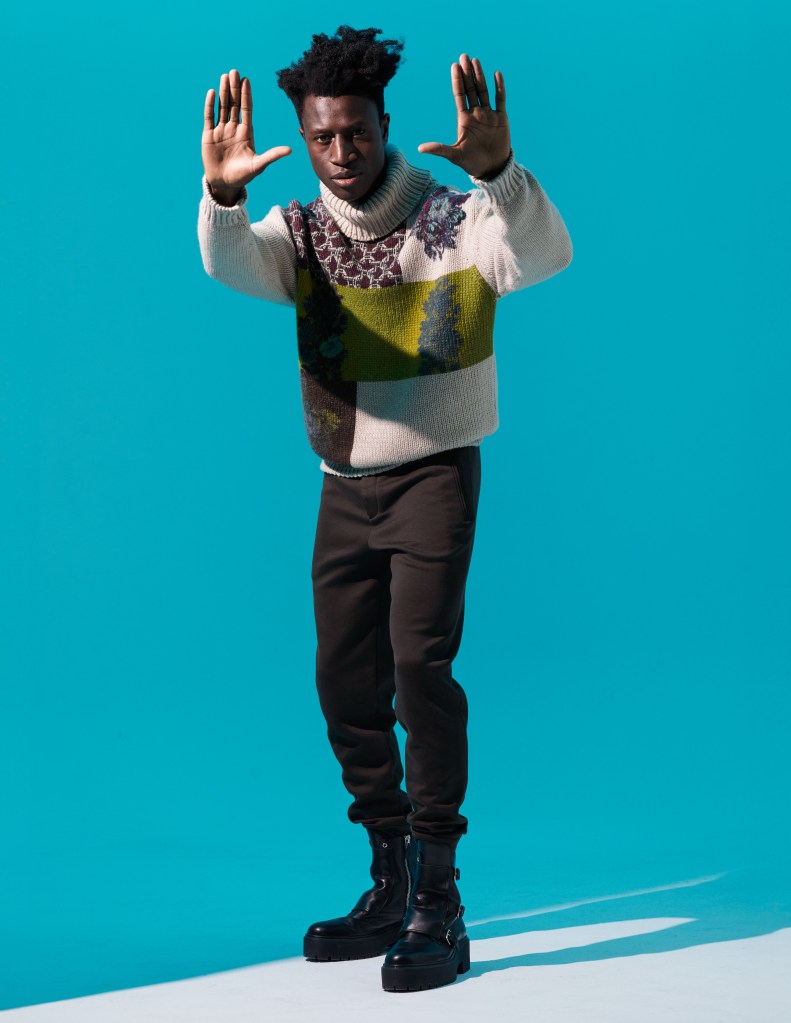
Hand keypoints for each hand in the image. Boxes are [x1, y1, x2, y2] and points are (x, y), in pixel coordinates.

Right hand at [202, 69, 291, 202]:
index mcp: (246, 133)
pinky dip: (210, 105)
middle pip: (234, 104)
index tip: (247, 80)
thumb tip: (290, 150)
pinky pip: (209, 117)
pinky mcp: (209, 136)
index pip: (247, 110)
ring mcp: (221, 131)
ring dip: (224, 92)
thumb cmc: (243, 176)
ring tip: (225, 76)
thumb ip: (272, 155)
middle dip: (234, 89)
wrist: (224, 185)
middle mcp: (234, 128)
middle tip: (235, 72)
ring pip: (222, 107)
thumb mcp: (259, 165)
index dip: (247, 95)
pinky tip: (212, 92)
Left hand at [418, 55, 510, 179]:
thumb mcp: (454, 155)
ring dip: (479, 76)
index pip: (459, 95)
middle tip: (463, 56)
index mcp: (464, 120)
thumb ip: (439, 149)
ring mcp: (488, 115)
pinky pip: (500, 99)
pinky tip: (496, 74)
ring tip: (475, 61)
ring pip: (484, 91)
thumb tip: (420, 148)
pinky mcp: (501, 119)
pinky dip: (499, 87)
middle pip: (470, 89)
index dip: (457, 81)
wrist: (492, 169)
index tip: (454, 66)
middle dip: (467, 73)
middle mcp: (476, 114)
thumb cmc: (472, 163)